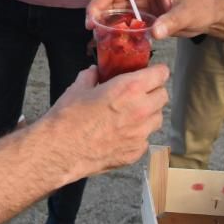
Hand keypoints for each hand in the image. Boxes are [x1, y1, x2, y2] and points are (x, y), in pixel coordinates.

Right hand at [41, 64, 168, 179]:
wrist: (60, 151)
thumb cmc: (68, 119)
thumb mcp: (78, 88)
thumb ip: (92, 77)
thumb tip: (95, 72)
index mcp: (129, 89)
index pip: (161, 74)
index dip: (156, 71)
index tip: (152, 72)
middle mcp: (140, 111)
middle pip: (163, 95)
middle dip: (154, 91)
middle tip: (140, 92)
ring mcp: (140, 134)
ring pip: (157, 119)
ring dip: (149, 113)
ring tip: (130, 114)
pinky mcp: (135, 153)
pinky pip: (145, 139)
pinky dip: (137, 134)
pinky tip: (120, 133)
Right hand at [83, 0, 215, 39]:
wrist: (211, 15)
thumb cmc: (202, 6)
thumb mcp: (188, 13)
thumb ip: (172, 21)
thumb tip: (154, 32)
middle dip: (98, 4)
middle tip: (89, 21)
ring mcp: (143, 0)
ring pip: (116, 5)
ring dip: (102, 15)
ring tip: (91, 28)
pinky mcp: (143, 14)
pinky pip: (124, 18)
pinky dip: (113, 24)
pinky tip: (104, 34)